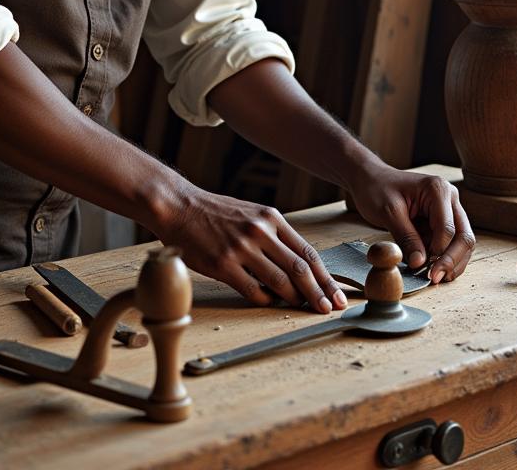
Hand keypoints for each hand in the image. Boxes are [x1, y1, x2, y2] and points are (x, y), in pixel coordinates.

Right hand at [157, 187, 347, 312]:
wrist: (180, 208)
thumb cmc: (216, 213)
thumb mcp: (252, 214)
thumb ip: (274, 236)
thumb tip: (298, 266)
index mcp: (271, 218)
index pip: (307, 252)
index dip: (325, 277)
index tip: (336, 293)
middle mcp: (260, 232)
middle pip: (299, 269)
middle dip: (319, 293)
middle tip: (329, 308)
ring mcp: (242, 249)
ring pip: (280, 281)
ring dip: (295, 299)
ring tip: (304, 309)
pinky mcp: (223, 265)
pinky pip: (253, 290)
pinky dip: (266, 300)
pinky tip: (271, 303)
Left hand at [347, 165, 474, 283]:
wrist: (370, 180)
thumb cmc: (377, 189)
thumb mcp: (388, 212)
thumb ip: (406, 237)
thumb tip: (420, 264)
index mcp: (438, 190)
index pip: (448, 228)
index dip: (439, 253)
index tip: (426, 270)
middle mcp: (450, 198)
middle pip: (463, 236)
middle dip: (452, 260)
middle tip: (435, 279)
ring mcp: (449, 209)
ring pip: (462, 242)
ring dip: (452, 262)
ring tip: (436, 278)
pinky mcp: (443, 220)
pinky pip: (451, 243)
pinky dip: (445, 258)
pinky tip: (434, 270)